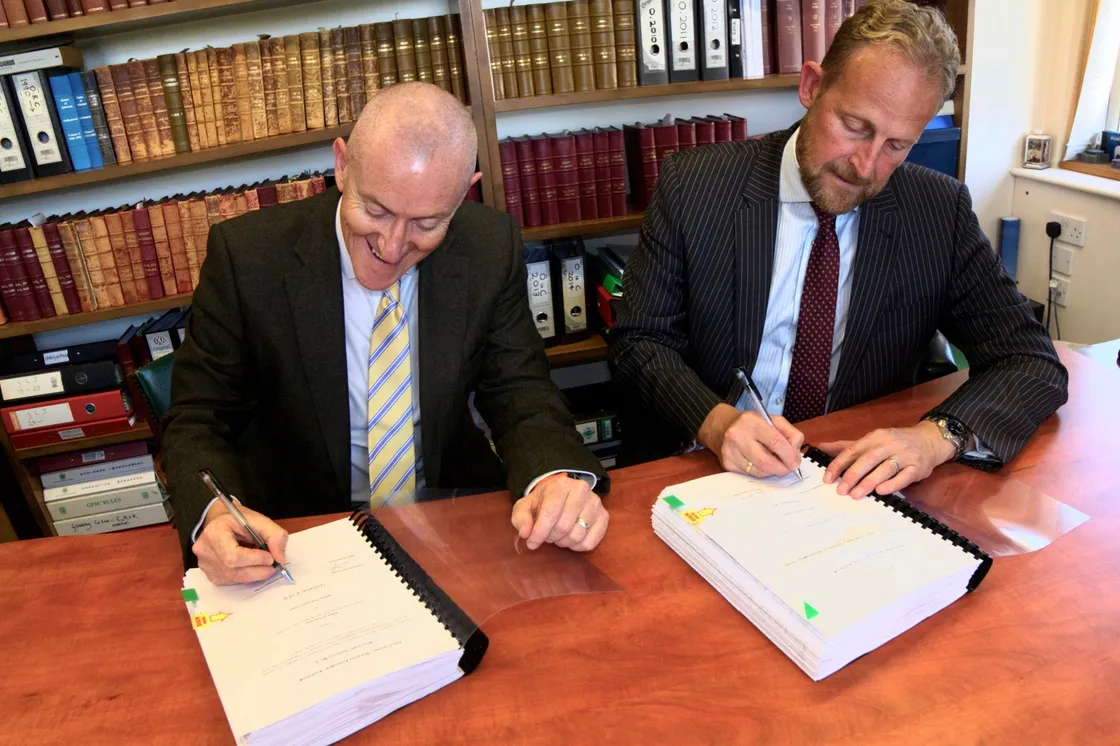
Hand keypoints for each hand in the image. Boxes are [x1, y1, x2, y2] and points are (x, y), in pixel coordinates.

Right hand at [193, 502, 288, 584]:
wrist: (222, 523)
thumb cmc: (238, 520)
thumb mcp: (259, 519)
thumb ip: (274, 535)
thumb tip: (280, 558)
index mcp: (214, 533)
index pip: (233, 556)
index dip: (255, 559)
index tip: (270, 557)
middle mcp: (205, 552)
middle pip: (234, 571)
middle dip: (259, 570)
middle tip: (273, 564)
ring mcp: (206, 566)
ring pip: (236, 579)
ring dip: (255, 574)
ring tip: (262, 562)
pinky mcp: (212, 576)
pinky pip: (233, 582)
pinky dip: (247, 576)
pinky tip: (251, 565)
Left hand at [511, 474, 608, 551]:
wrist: (562, 495)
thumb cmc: (543, 502)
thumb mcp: (526, 506)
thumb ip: (521, 518)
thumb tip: (525, 533)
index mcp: (560, 485)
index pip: (551, 513)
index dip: (539, 532)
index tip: (531, 543)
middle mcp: (581, 490)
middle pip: (563, 526)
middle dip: (550, 537)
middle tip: (546, 535)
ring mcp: (595, 503)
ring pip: (577, 536)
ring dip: (563, 542)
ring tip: (558, 535)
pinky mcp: (604, 516)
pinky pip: (590, 543)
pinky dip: (577, 547)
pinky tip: (570, 538)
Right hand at [697, 403, 805, 477]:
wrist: (722, 427)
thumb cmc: (752, 424)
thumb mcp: (773, 421)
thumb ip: (791, 433)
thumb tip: (796, 454)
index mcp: (751, 421)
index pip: (776, 442)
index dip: (789, 455)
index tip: (795, 463)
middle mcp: (737, 436)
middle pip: (766, 462)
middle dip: (782, 468)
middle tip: (788, 469)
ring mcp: (730, 451)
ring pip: (759, 471)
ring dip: (772, 471)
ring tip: (775, 464)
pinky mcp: (727, 464)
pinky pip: (750, 475)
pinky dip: (761, 472)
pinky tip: (760, 464)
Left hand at [821, 421, 957, 499]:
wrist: (930, 439)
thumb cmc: (896, 442)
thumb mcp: (872, 440)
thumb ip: (847, 446)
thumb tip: (822, 447)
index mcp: (875, 437)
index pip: (853, 450)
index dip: (839, 464)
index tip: (828, 479)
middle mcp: (889, 444)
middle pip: (868, 459)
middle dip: (852, 475)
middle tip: (841, 490)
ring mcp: (905, 455)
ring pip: (885, 468)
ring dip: (869, 482)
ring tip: (856, 495)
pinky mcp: (918, 467)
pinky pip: (904, 476)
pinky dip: (892, 484)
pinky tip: (881, 492)